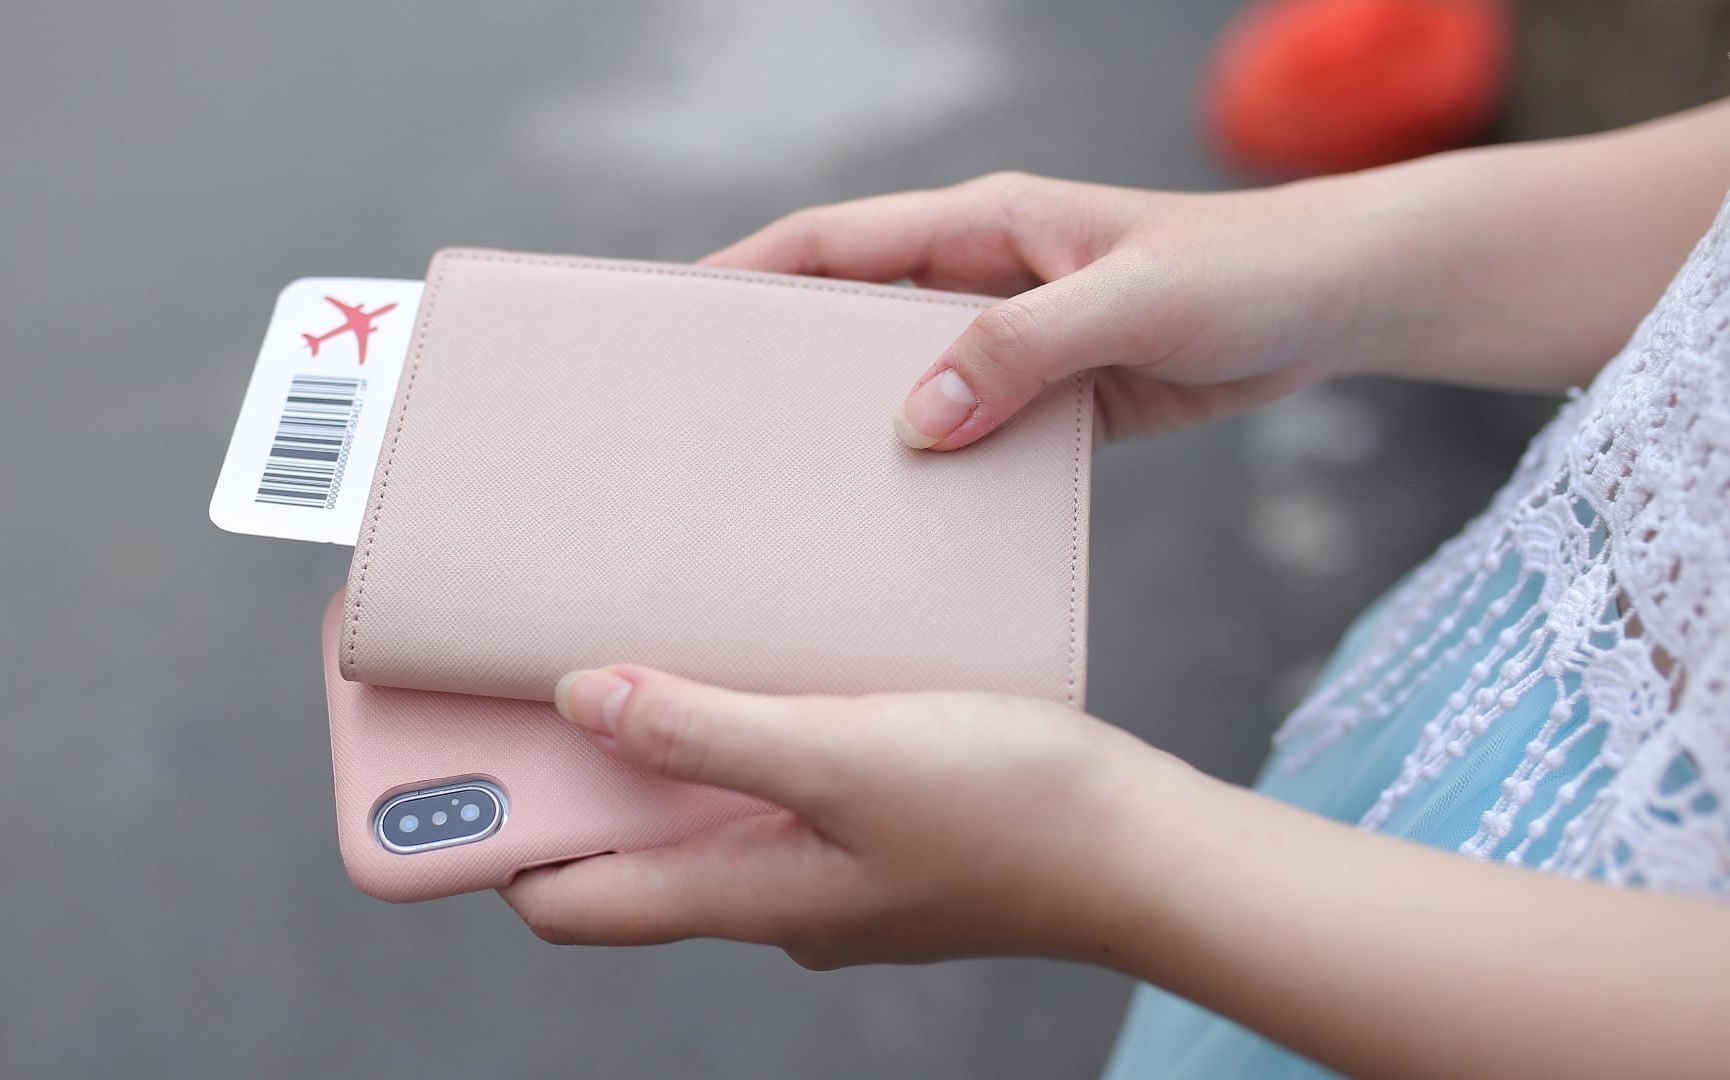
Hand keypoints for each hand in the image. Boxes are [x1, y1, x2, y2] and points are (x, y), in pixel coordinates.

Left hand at [500, 666, 1189, 968]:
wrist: (1147, 846)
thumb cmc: (1010, 811)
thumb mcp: (842, 757)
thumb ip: (706, 732)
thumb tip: (579, 699)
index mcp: (742, 896)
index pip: (569, 900)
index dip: (489, 848)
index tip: (435, 777)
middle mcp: (769, 894)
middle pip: (622, 849)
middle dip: (559, 780)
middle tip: (511, 679)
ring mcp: (824, 867)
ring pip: (698, 813)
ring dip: (649, 748)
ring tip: (622, 648)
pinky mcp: (874, 828)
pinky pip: (772, 786)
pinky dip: (735, 736)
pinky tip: (753, 664)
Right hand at [702, 171, 1375, 447]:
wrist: (1335, 302)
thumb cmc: (1244, 271)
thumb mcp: (1133, 301)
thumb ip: (1025, 350)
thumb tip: (919, 420)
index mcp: (984, 225)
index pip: (834, 241)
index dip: (749, 274)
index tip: (681, 321)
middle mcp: (982, 278)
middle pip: (852, 318)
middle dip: (783, 364)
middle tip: (717, 431)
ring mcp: (1015, 339)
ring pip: (906, 382)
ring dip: (860, 428)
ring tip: (798, 493)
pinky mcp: (1053, 397)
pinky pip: (972, 432)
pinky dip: (936, 469)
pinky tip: (910, 521)